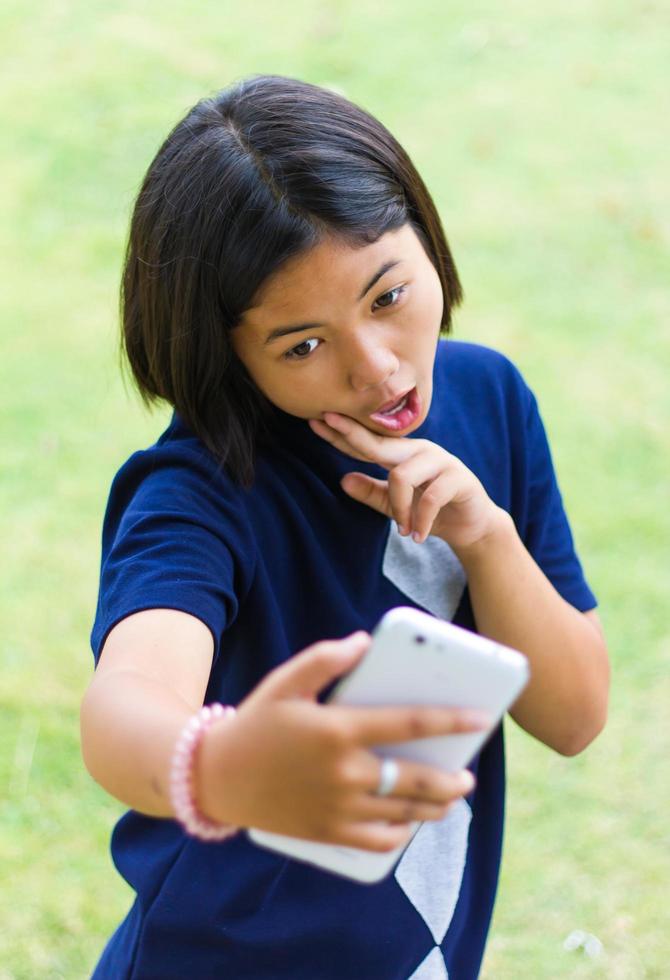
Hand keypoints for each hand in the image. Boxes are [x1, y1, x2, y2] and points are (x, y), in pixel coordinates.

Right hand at [196, 632, 485, 851]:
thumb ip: (326, 658)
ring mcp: (336, 807)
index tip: (480, 718)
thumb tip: (364, 642)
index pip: (408, 724)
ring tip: (448, 799)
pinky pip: (376, 840)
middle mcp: (343, 773)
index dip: (450, 721)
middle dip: (450, 780)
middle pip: (415, 780)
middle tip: (467, 775)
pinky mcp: (326, 832)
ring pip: (401, 812)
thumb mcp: (285, 681)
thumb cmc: (256, 722)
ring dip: (433, 808)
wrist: (215, 777)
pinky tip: (408, 823)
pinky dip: (399, 833)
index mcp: (338, 730)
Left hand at [309, 412, 503, 552]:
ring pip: (402, 476)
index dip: (343, 433)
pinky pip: (429, 497)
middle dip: (353, 435)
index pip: (368, 443)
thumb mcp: (395, 505)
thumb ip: (372, 492)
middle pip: (381, 444)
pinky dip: (420, 520)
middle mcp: (420, 450)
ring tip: (403, 531)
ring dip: (399, 509)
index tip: (316, 420)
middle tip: (328, 425)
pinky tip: (417, 536)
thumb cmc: (430, 511)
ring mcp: (441, 461)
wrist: (472, 525)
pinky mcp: (459, 478)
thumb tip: (342, 481)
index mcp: (404, 454)